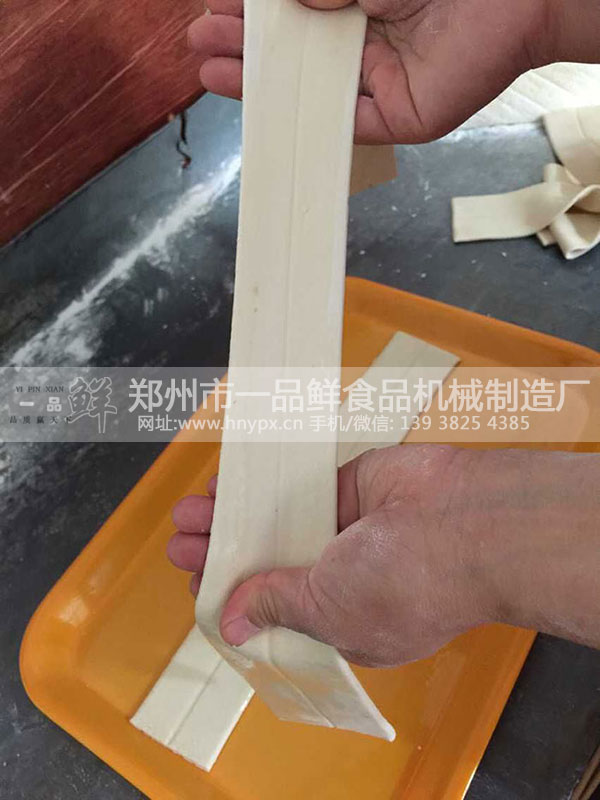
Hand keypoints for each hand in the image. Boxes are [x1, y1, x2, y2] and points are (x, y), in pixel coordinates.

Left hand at [169, 444, 599, 666]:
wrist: (464, 523)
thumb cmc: (408, 585)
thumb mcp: (328, 608)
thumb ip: (276, 604)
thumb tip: (233, 623)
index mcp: (337, 621)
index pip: (270, 611)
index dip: (230, 596)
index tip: (195, 583)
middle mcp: (337, 576)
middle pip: (264, 562)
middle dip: (219, 553)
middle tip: (179, 542)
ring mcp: (342, 528)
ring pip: (273, 522)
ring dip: (231, 517)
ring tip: (188, 513)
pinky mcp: (346, 486)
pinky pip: (294, 485)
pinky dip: (260, 484)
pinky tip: (228, 483)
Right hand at [188, 0, 568, 143]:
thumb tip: (288, 2)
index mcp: (363, 4)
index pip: (297, 13)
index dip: (256, 13)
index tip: (216, 6)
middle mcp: (369, 43)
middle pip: (296, 52)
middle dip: (247, 45)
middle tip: (200, 39)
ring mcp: (383, 83)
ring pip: (311, 89)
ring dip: (262, 83)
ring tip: (210, 73)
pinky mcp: (400, 117)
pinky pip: (346, 125)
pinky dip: (305, 123)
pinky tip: (264, 113)